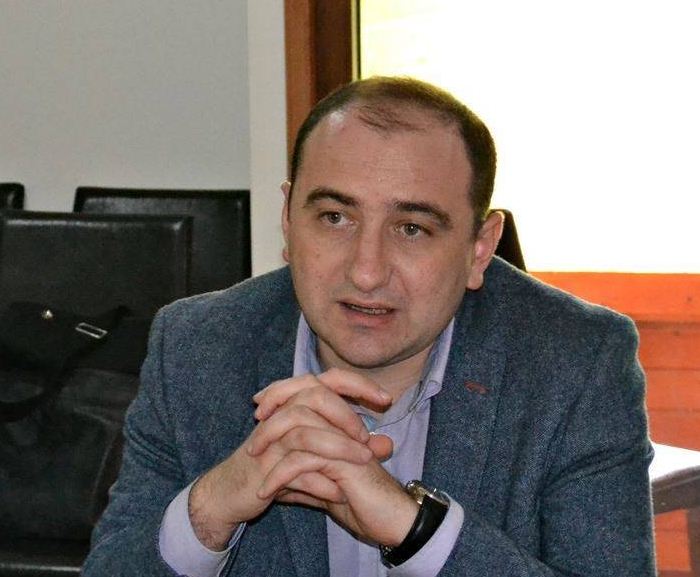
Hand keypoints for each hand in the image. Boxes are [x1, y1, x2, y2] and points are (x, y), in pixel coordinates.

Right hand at [188, 371, 390, 550]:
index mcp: (297, 403)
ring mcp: (271, 439)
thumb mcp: (321, 456)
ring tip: (363, 461)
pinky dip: (318, 482)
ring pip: (306, 431)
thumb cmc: (279, 467)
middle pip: (316, 395)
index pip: (331, 379)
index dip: (359, 384)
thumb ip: (353, 448)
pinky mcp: (263, 467)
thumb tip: (388, 444)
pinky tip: (338, 493)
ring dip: (338, 446)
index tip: (387, 399)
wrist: (233, 491)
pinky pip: (293, 469)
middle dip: (347, 414)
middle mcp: (283, 413)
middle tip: (367, 437)